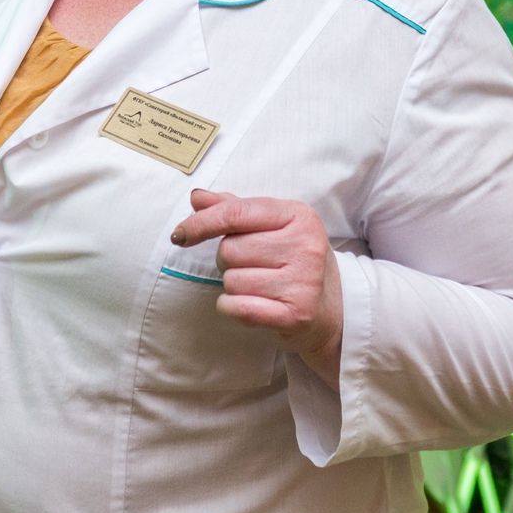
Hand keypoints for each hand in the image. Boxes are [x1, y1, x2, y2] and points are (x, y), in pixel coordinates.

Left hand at [169, 188, 344, 378]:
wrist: (332, 309)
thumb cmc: (294, 262)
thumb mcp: (274, 227)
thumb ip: (234, 209)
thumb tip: (197, 197)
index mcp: (298, 215)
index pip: (236, 213)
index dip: (201, 223)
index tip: (180, 234)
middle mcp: (305, 245)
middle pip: (230, 250)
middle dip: (229, 261)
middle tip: (253, 267)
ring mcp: (304, 281)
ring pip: (232, 281)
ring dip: (235, 286)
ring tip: (260, 287)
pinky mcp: (297, 314)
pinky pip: (238, 307)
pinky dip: (232, 308)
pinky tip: (251, 305)